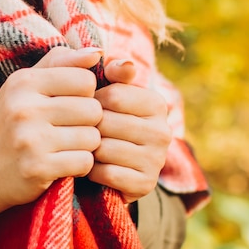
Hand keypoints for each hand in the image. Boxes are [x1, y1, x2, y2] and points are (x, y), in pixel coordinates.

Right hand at [0, 47, 104, 208]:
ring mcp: (29, 140)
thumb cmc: (15, 123)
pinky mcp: (37, 168)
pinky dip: (80, 166)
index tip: (69, 105)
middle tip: (69, 130)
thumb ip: (62, 62)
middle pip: (93, 109)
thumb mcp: (28, 86)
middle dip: (89, 122)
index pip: (86, 79)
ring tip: (66, 147)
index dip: (85, 94)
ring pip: (92, 138)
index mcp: (23, 82)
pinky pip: (85, 162)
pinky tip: (64, 164)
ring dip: (86, 146)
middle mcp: (24, 108)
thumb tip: (99, 53)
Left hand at [89, 59, 171, 203]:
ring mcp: (157, 160)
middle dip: (88, 128)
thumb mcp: (107, 91)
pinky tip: (94, 169)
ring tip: (88, 149)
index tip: (89, 108)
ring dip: (88, 150)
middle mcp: (163, 131)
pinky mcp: (145, 185)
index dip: (91, 102)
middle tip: (85, 133)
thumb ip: (113, 70)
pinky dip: (92, 172)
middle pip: (106, 123)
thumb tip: (124, 64)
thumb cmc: (103, 122)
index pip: (113, 95)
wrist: (106, 169)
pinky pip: (106, 173)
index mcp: (156, 103)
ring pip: (104, 148)